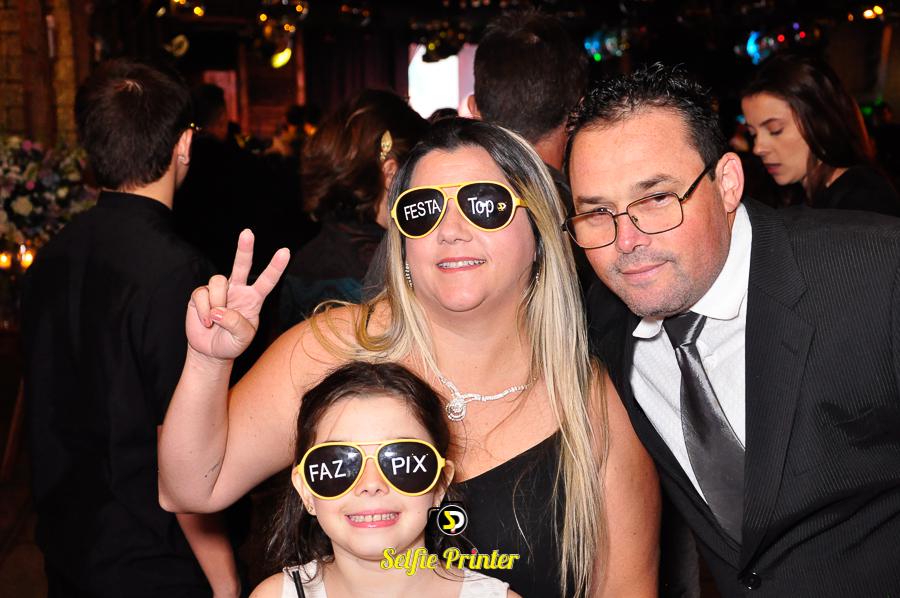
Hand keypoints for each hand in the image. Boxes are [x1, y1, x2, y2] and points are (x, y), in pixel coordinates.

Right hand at [187, 229, 289, 360]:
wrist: (211, 351)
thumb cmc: (232, 343)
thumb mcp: (242, 338)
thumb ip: (236, 324)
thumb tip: (219, 310)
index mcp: (254, 299)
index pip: (267, 280)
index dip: (276, 267)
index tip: (285, 252)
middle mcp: (238, 290)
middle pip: (242, 265)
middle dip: (245, 249)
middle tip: (248, 232)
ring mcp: (219, 291)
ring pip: (218, 281)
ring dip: (217, 303)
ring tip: (215, 321)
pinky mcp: (201, 294)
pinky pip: (201, 294)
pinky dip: (203, 310)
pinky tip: (205, 322)